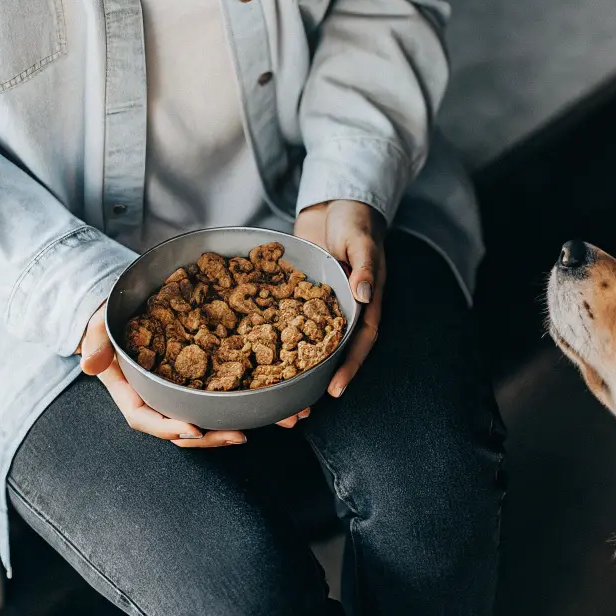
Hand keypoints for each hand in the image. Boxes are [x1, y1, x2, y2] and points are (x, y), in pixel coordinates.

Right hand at [77, 303, 246, 447]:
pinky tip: (241, 411)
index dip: (166, 427)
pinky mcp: (185, 382)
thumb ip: (94, 342)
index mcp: (126, 390)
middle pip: (173, 428)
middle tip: (235, 436)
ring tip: (241, 432)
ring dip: (214, 430)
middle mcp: (148, 397)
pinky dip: (218, 410)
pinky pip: (200, 402)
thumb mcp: (98, 325)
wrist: (120, 309)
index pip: (142, 417)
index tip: (192, 429)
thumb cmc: (108, 318)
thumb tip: (89, 366)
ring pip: (190, 420)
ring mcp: (168, 392)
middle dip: (202, 437)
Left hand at [293, 199, 385, 402]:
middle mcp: (342, 310)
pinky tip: (252, 356)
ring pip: (305, 344)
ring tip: (273, 396)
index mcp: (363, 303)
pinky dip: (273, 338)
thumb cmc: (355, 221)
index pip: (358, 342)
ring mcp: (319, 306)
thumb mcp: (362, 242)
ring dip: (291, 369)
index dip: (347, 368)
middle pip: (330, 353)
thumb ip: (364, 267)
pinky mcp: (298, 297)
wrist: (336, 202)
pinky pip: (286, 320)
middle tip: (298, 412)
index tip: (334, 391)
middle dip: (315, 382)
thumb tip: (363, 295)